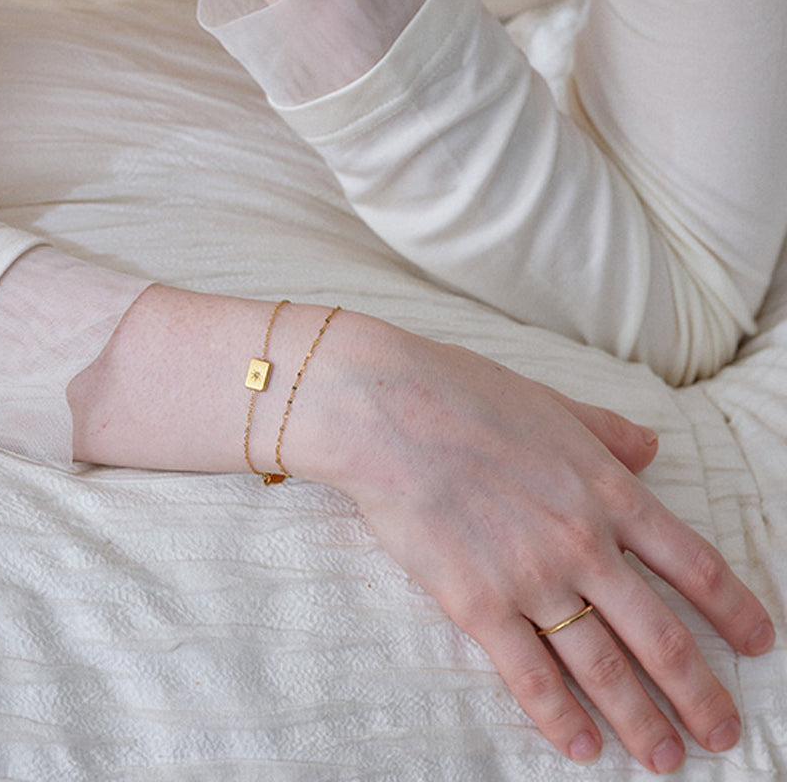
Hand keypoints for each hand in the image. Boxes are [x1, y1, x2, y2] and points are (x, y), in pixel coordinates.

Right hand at [307, 318, 774, 773]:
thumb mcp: (554, 405)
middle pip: (660, 636)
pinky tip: (581, 748)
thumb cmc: (468, 397)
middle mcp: (583, 544)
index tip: (757, 644)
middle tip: (722, 734)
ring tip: (666, 758)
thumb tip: (651, 448)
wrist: (392, 414)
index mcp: (607, 491)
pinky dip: (558, 718)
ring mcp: (532, 579)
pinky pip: (528, 674)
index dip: (733, 610)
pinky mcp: (477, 604)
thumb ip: (609, 433)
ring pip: (602, 667)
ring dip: (641, 720)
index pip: (693, 565)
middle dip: (699, 693)